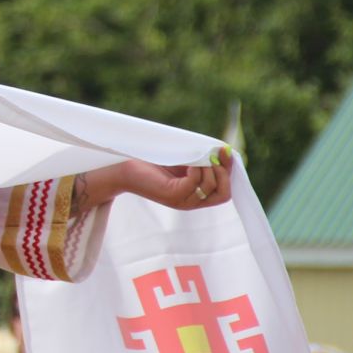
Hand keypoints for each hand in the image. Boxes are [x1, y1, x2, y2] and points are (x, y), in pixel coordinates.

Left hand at [83, 151, 232, 212]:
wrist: (124, 168)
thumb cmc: (152, 162)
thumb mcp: (183, 161)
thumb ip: (201, 160)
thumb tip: (224, 150)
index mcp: (195, 196)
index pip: (224, 192)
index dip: (229, 173)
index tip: (225, 151)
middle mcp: (190, 202)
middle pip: (223, 195)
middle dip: (224, 174)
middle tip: (215, 156)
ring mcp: (181, 200)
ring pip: (210, 188)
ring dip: (209, 168)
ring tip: (196, 157)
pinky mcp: (171, 195)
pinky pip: (194, 183)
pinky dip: (196, 170)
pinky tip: (188, 163)